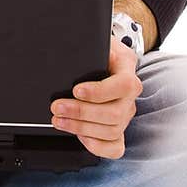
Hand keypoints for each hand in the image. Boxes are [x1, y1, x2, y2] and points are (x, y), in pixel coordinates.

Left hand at [50, 35, 142, 158]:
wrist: (104, 56)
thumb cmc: (96, 48)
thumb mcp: (94, 39)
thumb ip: (85, 44)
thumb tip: (61, 50)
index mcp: (127, 67)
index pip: (124, 85)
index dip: (100, 91)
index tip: (76, 90)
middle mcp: (130, 94)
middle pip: (115, 113)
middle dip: (81, 112)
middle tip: (56, 107)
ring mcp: (125, 113)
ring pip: (112, 131)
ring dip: (81, 128)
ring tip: (58, 120)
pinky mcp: (117, 128)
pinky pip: (115, 147)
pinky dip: (97, 146)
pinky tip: (80, 137)